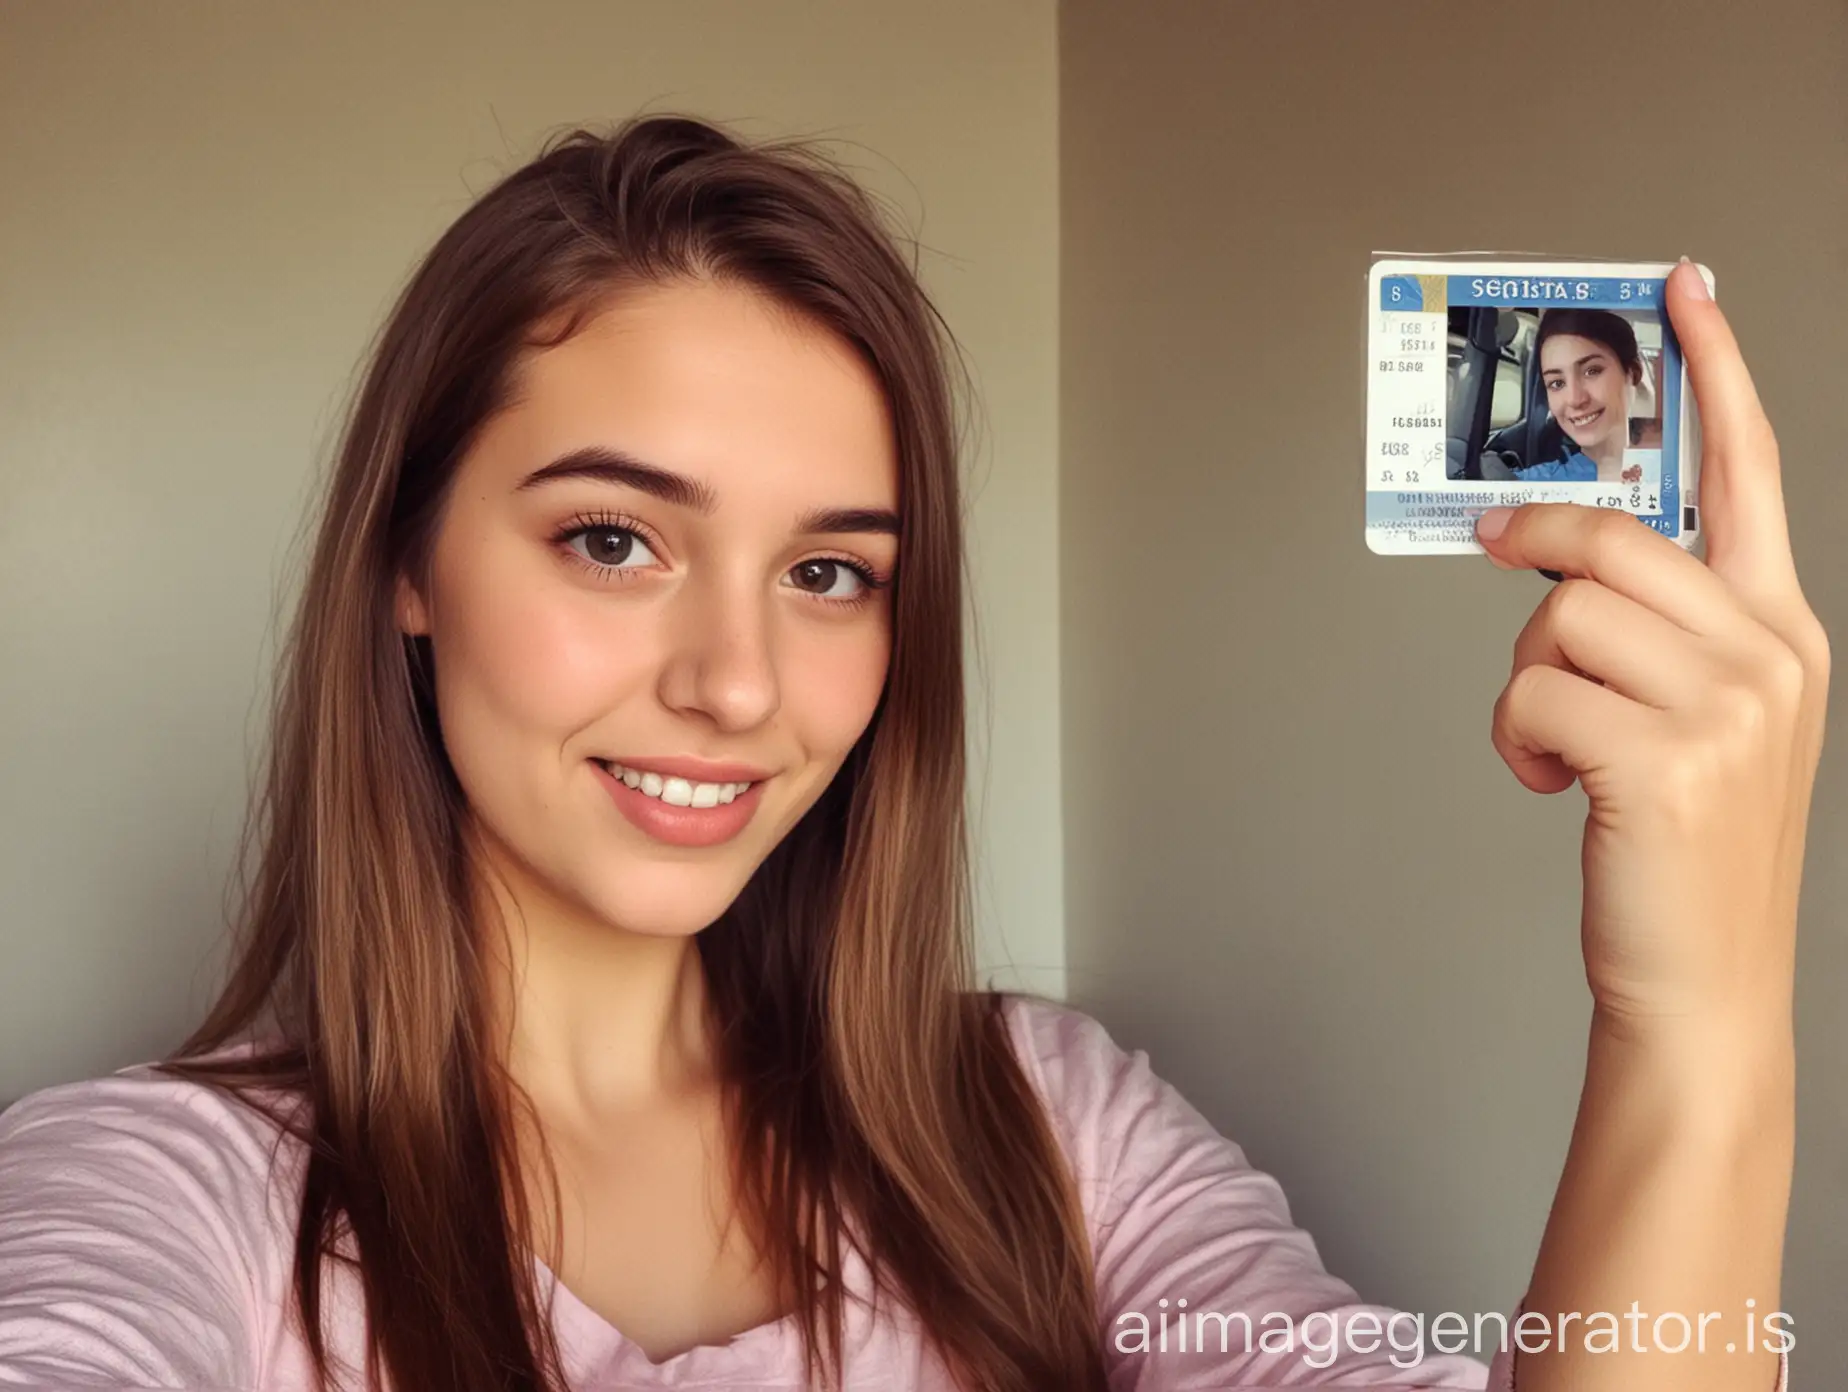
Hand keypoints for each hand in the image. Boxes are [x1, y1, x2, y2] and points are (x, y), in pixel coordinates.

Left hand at [1475, 262, 1829, 1035]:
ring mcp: (1728, 706)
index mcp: (1781, 628)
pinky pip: (1530, 694)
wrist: (1704, 979)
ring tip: (1553, 743)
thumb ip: (1662, 624)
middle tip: (1495, 554)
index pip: (1748, 470)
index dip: (1717, 371)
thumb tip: (1559, 555)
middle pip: (1611, 539)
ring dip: (1525, 680)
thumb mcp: (1702, 715)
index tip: (1682, 290)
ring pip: (1559, 616)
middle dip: (1532, 555)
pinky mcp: (1664, 761)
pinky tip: (1549, 784)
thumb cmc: (1685, 845)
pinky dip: (1512, 740)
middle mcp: (1770, 651)